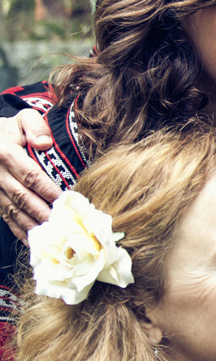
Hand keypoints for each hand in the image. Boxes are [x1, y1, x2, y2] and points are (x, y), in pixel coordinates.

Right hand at [0, 110, 59, 241]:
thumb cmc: (9, 128)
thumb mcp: (22, 118)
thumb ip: (35, 126)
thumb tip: (45, 143)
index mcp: (4, 152)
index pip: (30, 175)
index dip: (48, 190)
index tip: (65, 201)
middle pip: (23, 197)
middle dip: (43, 213)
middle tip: (63, 225)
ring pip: (14, 210)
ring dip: (33, 225)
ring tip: (53, 237)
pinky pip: (6, 217)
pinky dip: (19, 231)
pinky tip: (33, 242)